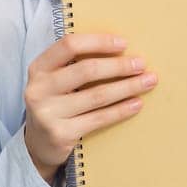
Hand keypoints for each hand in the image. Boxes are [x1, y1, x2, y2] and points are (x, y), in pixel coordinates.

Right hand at [22, 33, 157, 183]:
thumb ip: (74, 65)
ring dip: (127, 87)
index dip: (98, 42)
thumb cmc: (55, 103)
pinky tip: (136, 104)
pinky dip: (121, 110)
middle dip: (119, 66)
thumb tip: (120, 50)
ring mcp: (48, 113)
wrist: (39, 144)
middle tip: (141, 65)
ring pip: (97, 95)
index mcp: (38, 68)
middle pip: (86, 70)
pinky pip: (99, 118)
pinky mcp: (61, 134)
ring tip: (148, 82)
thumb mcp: (54, 81)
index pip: (69, 45)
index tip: (123, 43)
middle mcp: (39, 89)